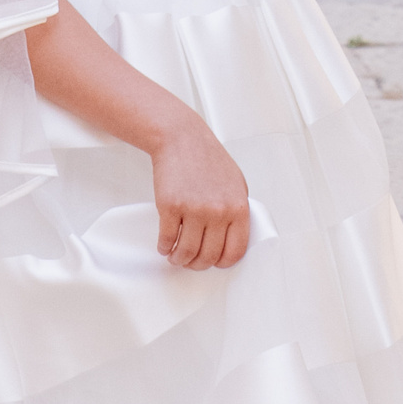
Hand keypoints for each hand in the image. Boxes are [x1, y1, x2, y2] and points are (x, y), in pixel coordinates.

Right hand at [149, 115, 250, 269]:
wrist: (183, 139)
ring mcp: (194, 210)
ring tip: (176, 255)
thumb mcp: (236, 183)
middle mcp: (218, 211)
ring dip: (179, 259)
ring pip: (186, 253)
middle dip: (197, 264)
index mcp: (238, 207)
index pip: (234, 252)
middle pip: (208, 257)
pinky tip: (165, 244)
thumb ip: (236, 211)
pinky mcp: (171, 207)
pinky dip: (164, 247)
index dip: (222, 262)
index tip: (213, 262)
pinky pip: (167, 240)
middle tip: (191, 260)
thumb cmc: (208, 159)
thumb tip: (231, 239)